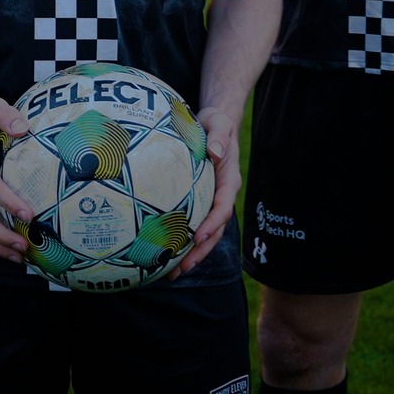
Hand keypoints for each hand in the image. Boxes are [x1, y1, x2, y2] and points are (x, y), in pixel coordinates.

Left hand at [171, 106, 239, 278]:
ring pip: (205, 232)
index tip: (200, 234)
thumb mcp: (219, 123)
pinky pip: (192, 223)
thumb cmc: (216, 122)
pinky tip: (165, 253)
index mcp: (228, 179)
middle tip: (182, 267)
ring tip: (173, 272)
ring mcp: (210, 199)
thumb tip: (215, 153)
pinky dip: (182, 239)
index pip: (223, 206)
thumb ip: (218, 136)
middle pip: (215, 229)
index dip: (213, 222)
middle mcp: (221, 194)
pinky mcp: (199, 200)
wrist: (213, 123)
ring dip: (192, 253)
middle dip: (200, 250)